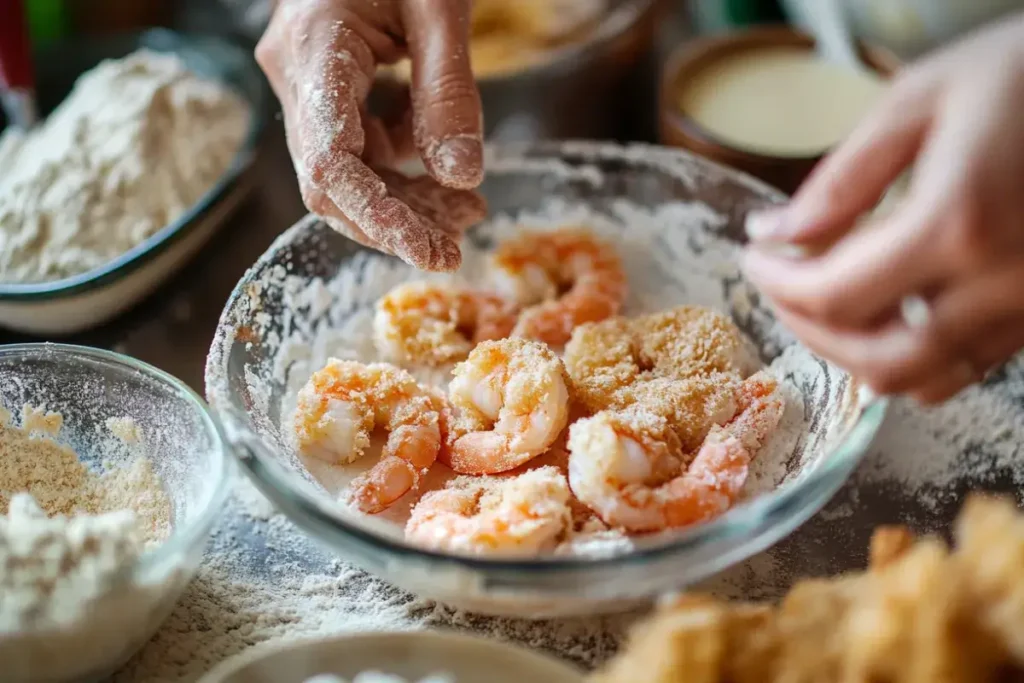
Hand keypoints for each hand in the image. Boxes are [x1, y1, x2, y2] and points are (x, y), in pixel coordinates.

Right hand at [256, 0, 486, 271]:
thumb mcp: (443, 10)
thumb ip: (450, 94)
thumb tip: (462, 180)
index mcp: (315, 49)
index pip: (332, 161)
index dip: (378, 218)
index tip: (428, 251)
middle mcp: (296, 74)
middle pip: (332, 182)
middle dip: (394, 222)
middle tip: (455, 247)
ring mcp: (307, 83)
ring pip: (349, 171)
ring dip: (405, 201)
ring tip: (466, 212)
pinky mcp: (328, 89)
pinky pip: (360, 146)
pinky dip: (403, 169)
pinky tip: (446, 173)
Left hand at [742, 14, 1023, 403]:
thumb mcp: (919, 99)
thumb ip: (843, 179)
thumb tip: (779, 232)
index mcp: (958, 222)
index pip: (834, 296)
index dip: (777, 286)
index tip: (754, 258)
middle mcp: (999, 282)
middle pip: (873, 358)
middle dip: (807, 329)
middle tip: (779, 285)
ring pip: (920, 378)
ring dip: (854, 353)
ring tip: (823, 302)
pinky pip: (965, 367)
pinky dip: (909, 356)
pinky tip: (886, 313)